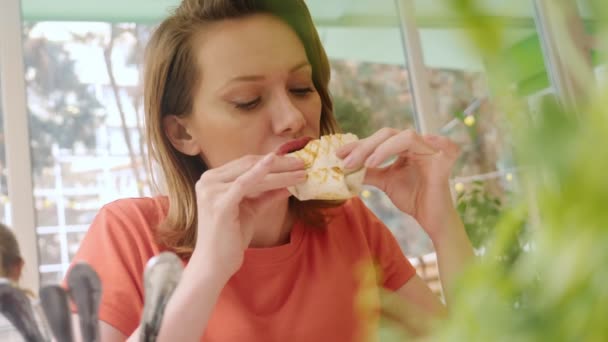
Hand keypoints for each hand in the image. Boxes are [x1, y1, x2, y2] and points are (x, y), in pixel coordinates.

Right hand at [192, 153, 305, 280]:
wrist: (215, 264)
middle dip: (278, 163)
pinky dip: (260, 172)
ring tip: (301, 172)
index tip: (294, 161)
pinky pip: (244, 184)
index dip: (271, 161)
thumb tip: (287, 184)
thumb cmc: (230, 238)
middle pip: (248, 164)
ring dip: (280, 171)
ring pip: (251, 173)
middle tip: (302, 163)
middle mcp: (207, 181)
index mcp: (212, 180)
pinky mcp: (219, 203)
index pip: (245, 164)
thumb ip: (265, 195)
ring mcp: (211, 191)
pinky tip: (274, 163)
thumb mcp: (250, 210)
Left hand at [337, 128, 460, 236]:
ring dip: (384, 148)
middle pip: (388, 134)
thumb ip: (368, 172)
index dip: (358, 145)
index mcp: (403, 147)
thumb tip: (345, 166)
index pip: (378, 139)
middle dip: (366, 146)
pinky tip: (426, 140)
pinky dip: (440, 141)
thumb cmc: (412, 198)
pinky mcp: (444, 163)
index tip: (338, 154)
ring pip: (407, 137)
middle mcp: (417, 144)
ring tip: (368, 163)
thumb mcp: (385, 182)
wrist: (430, 219)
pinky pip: (447, 147)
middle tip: (347, 161)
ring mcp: (431, 151)